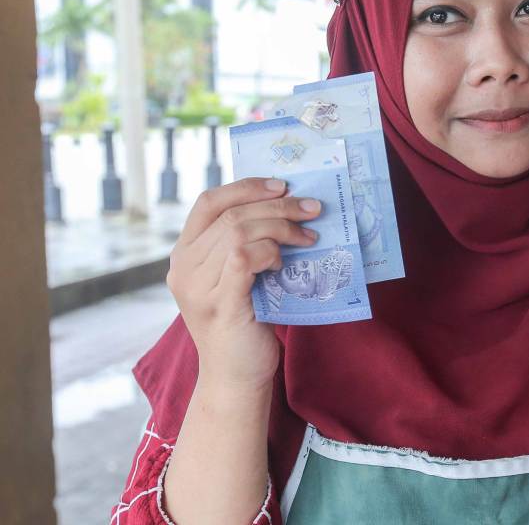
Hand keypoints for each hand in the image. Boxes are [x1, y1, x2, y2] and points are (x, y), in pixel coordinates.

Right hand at [167, 177, 321, 389]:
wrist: (237, 376)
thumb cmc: (245, 322)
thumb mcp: (238, 275)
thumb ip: (245, 243)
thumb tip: (286, 203)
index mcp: (185, 253)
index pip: (208, 202)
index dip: (246, 187)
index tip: (282, 185)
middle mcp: (183, 267)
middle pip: (232, 214)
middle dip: (278, 206)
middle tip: (313, 209)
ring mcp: (197, 287)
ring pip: (239, 231)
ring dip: (280, 227)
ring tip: (307, 237)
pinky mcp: (219, 304)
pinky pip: (243, 258)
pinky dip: (269, 252)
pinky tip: (283, 264)